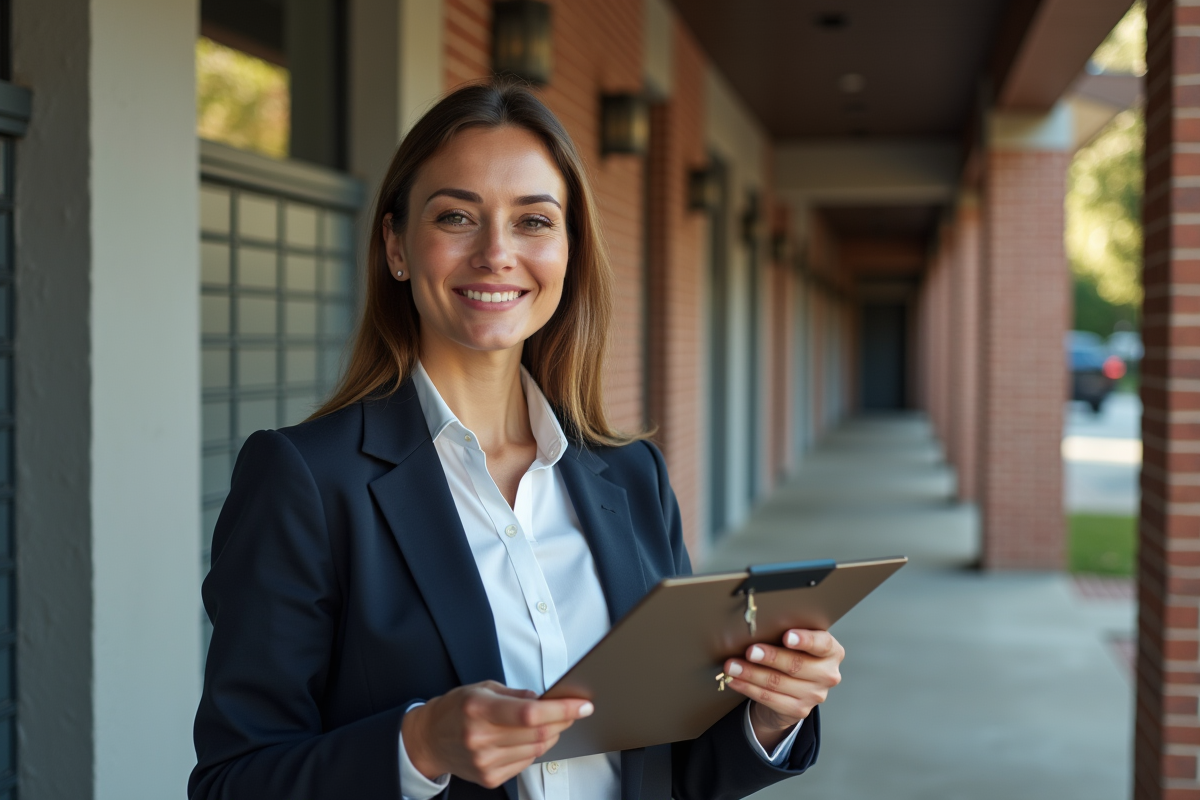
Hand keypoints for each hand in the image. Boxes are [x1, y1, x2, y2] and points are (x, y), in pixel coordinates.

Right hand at [401, 680, 593, 788]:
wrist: (429, 739)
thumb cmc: (457, 709)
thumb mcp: (482, 688)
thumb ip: (516, 694)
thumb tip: (546, 700)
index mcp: (479, 709)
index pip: (530, 713)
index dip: (561, 710)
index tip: (582, 705)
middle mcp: (481, 738)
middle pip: (539, 734)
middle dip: (563, 721)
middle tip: (571, 711)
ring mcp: (484, 761)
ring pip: (537, 750)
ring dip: (551, 735)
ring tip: (548, 723)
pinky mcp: (489, 777)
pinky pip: (526, 763)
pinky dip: (535, 749)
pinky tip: (528, 739)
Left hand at [723, 629, 844, 750]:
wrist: (793, 691)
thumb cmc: (793, 656)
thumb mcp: (797, 643)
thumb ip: (787, 634)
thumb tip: (757, 627)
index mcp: (831, 652)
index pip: (822, 644)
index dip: (805, 640)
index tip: (787, 637)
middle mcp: (827, 674)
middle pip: (796, 665)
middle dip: (770, 657)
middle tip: (750, 651)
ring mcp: (815, 695)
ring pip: (778, 682)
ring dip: (751, 673)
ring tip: (733, 665)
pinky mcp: (799, 710)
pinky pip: (769, 698)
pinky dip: (748, 688)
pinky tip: (736, 680)